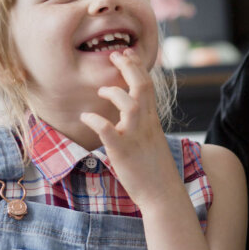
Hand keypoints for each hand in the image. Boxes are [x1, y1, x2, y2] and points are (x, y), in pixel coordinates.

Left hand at [80, 50, 180, 207]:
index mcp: (153, 121)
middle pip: (141, 86)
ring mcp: (135, 137)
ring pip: (128, 103)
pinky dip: (95, 120)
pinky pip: (107, 130)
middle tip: (114, 55)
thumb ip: (144, 126)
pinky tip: (85, 117)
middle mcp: (146, 124)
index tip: (126, 55)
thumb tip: (133, 116)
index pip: (148, 85)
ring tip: (101, 91)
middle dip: (128, 66)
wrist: (163, 195)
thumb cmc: (156, 171)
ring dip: (113, 92)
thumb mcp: (153, 141)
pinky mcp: (122, 151)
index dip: (137, 67)